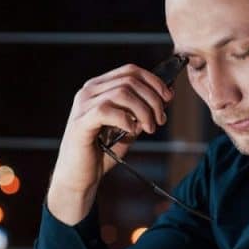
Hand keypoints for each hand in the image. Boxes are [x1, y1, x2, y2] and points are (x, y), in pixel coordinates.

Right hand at [47, 63, 172, 224]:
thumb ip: (143, 112)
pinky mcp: (80, 122)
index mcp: (99, 87)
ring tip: (149, 128)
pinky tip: (130, 131)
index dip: (153, 81)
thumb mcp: (129, 128)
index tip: (168, 98)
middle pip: (129, 81)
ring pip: (122, 93)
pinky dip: (125, 120)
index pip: (130, 70)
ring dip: (143, 110)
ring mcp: (82, 105)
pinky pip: (107, 110)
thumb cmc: (102, 152)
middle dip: (153, 99)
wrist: (79, 177)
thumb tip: (167, 96)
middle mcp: (89, 91)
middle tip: (160, 119)